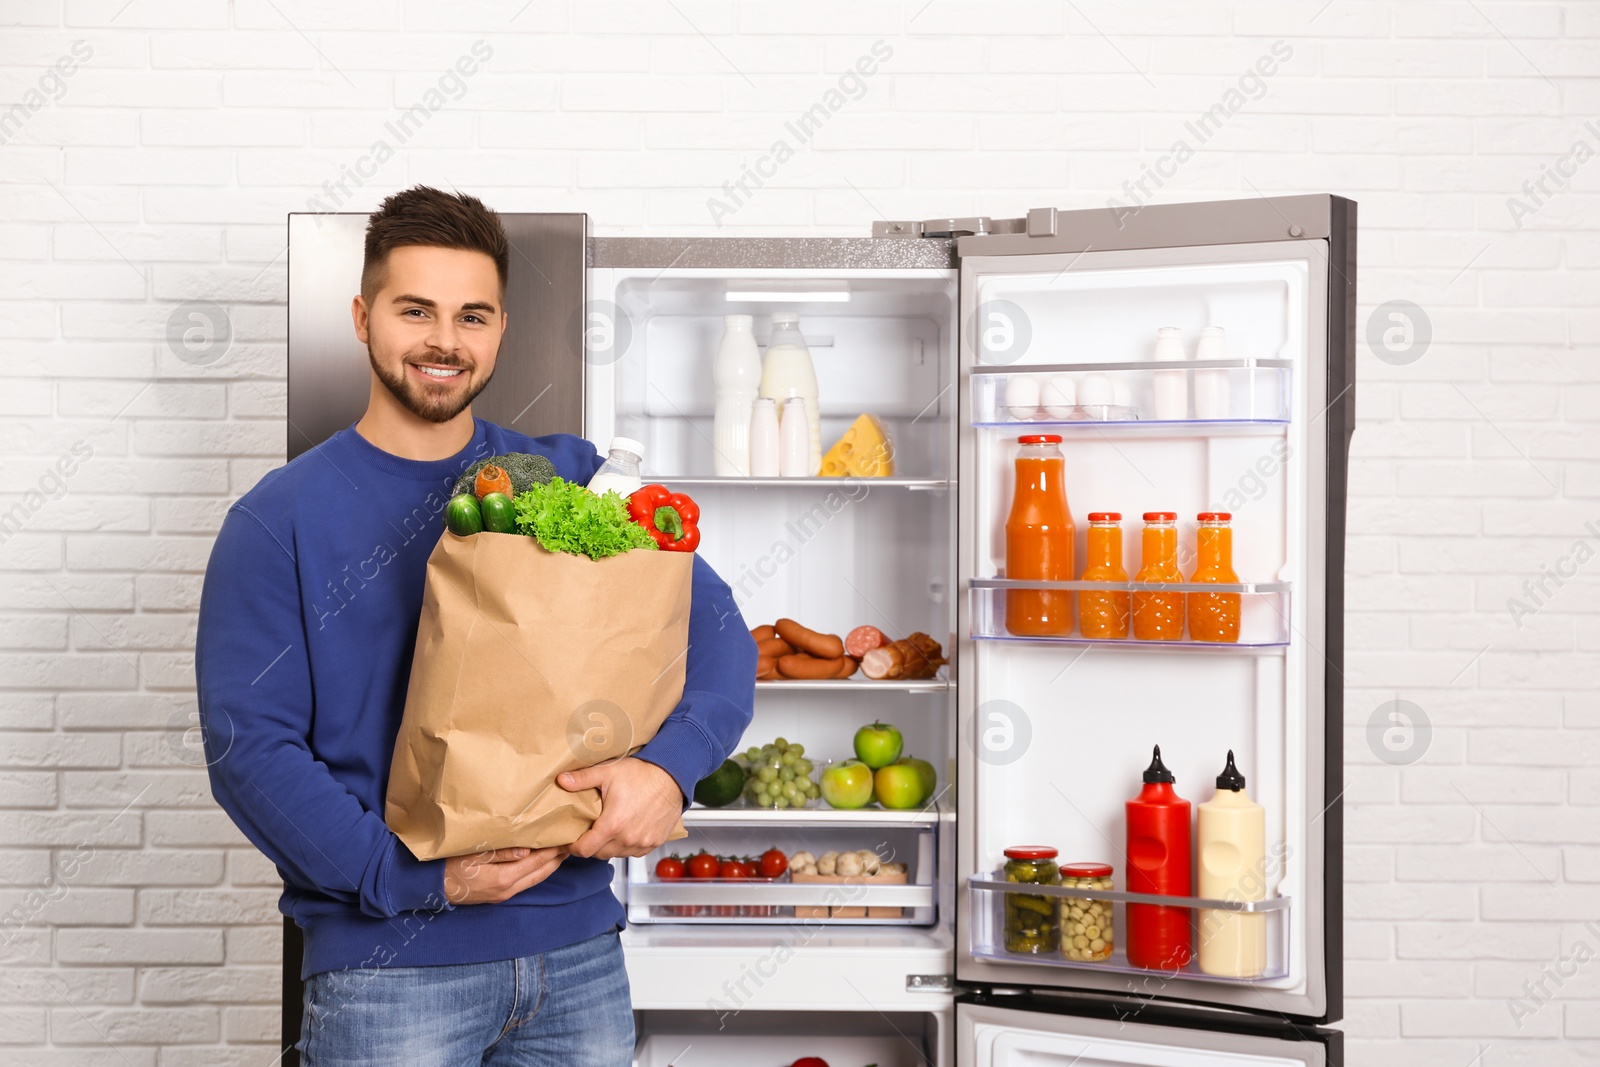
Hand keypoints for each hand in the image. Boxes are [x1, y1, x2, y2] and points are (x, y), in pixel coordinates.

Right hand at [442, 845, 567, 904]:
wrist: (431, 887)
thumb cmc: (448, 865)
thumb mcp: (473, 854)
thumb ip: (501, 852)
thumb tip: (528, 850)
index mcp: (503, 878)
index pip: (537, 861)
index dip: (554, 849)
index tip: (566, 836)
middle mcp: (507, 889)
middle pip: (541, 872)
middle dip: (558, 858)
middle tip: (571, 841)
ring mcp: (504, 894)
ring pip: (535, 879)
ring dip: (550, 865)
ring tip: (561, 850)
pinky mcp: (499, 895)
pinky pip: (526, 883)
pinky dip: (538, 871)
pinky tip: (541, 861)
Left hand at [558, 757, 683, 860]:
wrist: (672, 775)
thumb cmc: (643, 773)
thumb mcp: (608, 772)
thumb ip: (582, 779)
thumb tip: (561, 781)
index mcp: (613, 824)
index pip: (584, 849)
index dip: (574, 847)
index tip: (571, 841)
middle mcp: (628, 838)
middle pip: (599, 854)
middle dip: (590, 846)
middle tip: (588, 832)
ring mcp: (642, 842)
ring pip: (617, 854)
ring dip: (609, 847)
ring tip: (606, 831)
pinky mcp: (654, 842)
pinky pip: (634, 853)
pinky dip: (626, 846)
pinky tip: (624, 832)